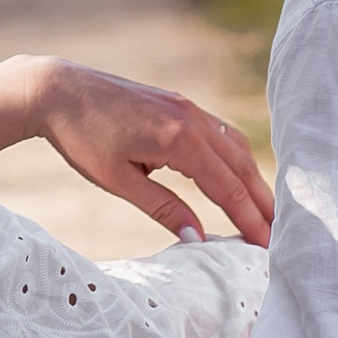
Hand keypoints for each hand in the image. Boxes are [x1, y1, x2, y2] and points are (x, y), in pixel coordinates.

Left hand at [0, 56, 274, 245]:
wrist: (56, 89)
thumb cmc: (82, 138)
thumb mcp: (118, 181)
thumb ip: (162, 208)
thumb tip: (197, 239)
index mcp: (179, 140)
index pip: (228, 188)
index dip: (251, 220)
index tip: (267, 247)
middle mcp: (192, 118)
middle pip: (242, 166)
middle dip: (263, 202)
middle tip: (281, 236)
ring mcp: (187, 106)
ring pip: (234, 146)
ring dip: (253, 178)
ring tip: (266, 210)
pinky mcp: (178, 102)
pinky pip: (219, 131)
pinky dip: (235, 156)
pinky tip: (237, 174)